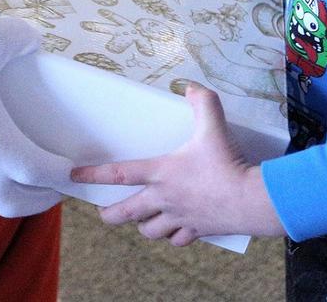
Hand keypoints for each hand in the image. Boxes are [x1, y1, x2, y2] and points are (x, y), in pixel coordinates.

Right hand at [0, 14, 70, 217]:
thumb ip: (13, 37)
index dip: (67, 171)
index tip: (79, 163)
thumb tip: (33, 44)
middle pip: (21, 204)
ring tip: (15, 150)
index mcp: (0, 153)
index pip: (47, 176)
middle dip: (43, 195)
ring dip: (11, 183)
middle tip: (52, 173)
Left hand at [71, 84, 283, 244]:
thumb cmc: (228, 164)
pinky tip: (175, 230)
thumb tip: (191, 86)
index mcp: (161, 173)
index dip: (94, 174)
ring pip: (150, 231)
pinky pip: (178, 239)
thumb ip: (203, 103)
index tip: (75, 176)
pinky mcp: (197, 231)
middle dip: (110, 215)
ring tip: (143, 220)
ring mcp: (179, 218)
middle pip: (126, 213)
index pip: (119, 173)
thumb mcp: (214, 127)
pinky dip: (173, 236)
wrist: (252, 200)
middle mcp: (164, 199)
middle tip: (104, 213)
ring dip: (143, 226)